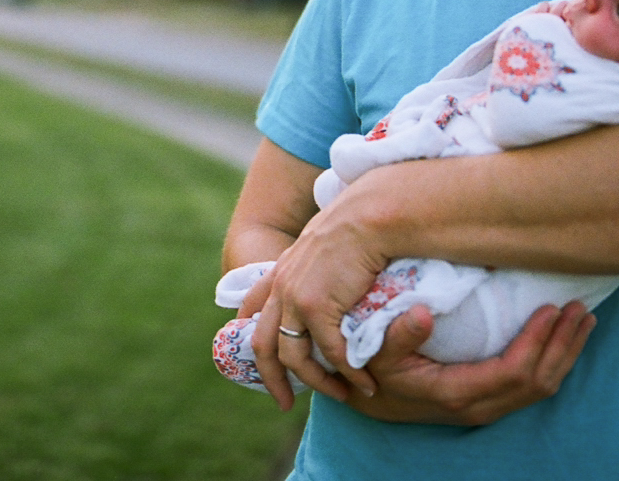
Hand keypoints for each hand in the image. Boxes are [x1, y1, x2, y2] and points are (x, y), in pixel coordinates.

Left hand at [247, 202, 390, 409]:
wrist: (370, 216)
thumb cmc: (360, 226)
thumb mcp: (326, 245)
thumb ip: (319, 265)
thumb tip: (332, 275)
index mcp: (280, 270)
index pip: (251, 308)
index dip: (248, 334)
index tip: (258, 358)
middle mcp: (280, 286)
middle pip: (263, 345)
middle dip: (271, 379)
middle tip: (283, 402)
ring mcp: (294, 298)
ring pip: (295, 357)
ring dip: (319, 382)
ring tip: (341, 395)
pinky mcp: (316, 307)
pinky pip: (332, 352)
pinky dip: (350, 372)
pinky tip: (365, 382)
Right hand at [347, 301, 595, 424]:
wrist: (374, 401)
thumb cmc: (375, 369)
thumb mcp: (376, 350)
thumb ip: (398, 334)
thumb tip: (422, 313)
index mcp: (457, 392)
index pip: (514, 371)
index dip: (537, 341)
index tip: (552, 309)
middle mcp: (480, 407)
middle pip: (539, 381)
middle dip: (563, 345)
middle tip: (581, 309)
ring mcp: (488, 408)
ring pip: (543, 388)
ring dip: (566, 353)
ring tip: (584, 321)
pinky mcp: (491, 402)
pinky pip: (533, 388)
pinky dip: (555, 362)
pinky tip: (565, 340)